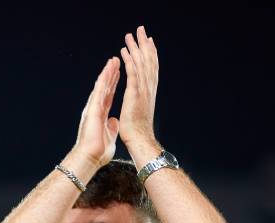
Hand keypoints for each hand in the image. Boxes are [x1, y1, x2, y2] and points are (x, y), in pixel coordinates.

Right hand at [74, 57, 120, 166]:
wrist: (89, 157)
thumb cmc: (97, 152)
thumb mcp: (109, 137)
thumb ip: (111, 128)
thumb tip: (115, 122)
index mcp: (101, 115)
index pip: (108, 96)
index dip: (113, 85)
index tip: (119, 74)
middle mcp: (95, 109)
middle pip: (105, 88)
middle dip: (111, 74)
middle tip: (116, 61)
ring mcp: (93, 108)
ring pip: (101, 87)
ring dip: (107, 73)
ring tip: (113, 61)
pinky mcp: (92, 109)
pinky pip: (98, 92)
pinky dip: (103, 81)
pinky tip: (107, 71)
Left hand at [119, 26, 158, 146]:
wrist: (140, 140)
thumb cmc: (139, 132)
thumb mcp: (140, 114)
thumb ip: (139, 105)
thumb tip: (138, 104)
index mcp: (149, 93)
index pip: (150, 69)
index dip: (150, 54)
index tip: (148, 42)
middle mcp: (148, 89)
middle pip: (148, 62)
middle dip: (145, 45)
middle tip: (141, 30)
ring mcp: (142, 91)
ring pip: (140, 64)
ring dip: (135, 48)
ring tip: (130, 35)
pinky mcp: (134, 94)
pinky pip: (132, 74)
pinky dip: (129, 61)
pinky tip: (124, 52)